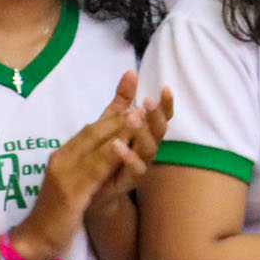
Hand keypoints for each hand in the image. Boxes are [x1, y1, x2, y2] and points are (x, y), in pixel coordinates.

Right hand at [16, 75, 146, 259]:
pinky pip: (92, 172)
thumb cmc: (57, 212)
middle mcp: (63, 158)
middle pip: (94, 130)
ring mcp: (65, 174)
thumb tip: (106, 143)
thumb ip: (87, 162)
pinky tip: (120, 147)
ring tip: (137, 112)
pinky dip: (106, 157)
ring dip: (116, 128)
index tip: (130, 81)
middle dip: (118, 109)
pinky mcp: (70, 193)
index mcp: (64, 154)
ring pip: (94, 146)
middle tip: (139, 91)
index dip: (113, 104)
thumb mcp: (73, 181)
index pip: (92, 125)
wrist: (35, 238)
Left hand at [90, 76, 173, 209]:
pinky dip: (127, 157)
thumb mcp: (111, 121)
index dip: (165, 104)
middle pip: (158, 131)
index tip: (166, 88)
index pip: (160, 116)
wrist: (93, 187)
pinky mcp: (128, 180)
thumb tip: (131, 71)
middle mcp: (146, 148)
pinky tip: (117, 145)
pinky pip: (134, 170)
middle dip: (155, 116)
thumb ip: (122, 100)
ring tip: (133, 118)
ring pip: (149, 149)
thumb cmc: (107, 151)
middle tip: (148, 102)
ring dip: (142, 133)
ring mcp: (139, 165)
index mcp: (145, 132)